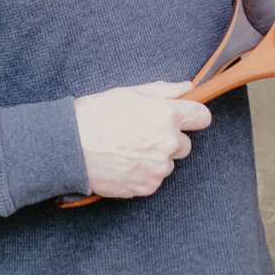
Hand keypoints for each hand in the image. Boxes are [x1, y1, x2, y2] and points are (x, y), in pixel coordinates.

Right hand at [73, 81, 210, 198]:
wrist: (72, 146)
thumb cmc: (98, 114)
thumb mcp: (131, 93)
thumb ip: (164, 91)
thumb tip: (188, 87)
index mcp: (167, 114)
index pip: (202, 117)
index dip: (193, 116)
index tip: (186, 118)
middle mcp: (168, 142)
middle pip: (185, 144)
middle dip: (169, 139)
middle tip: (143, 133)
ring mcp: (159, 167)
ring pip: (168, 162)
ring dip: (156, 157)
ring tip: (128, 148)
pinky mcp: (147, 186)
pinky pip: (154, 179)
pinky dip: (144, 173)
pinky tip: (124, 162)